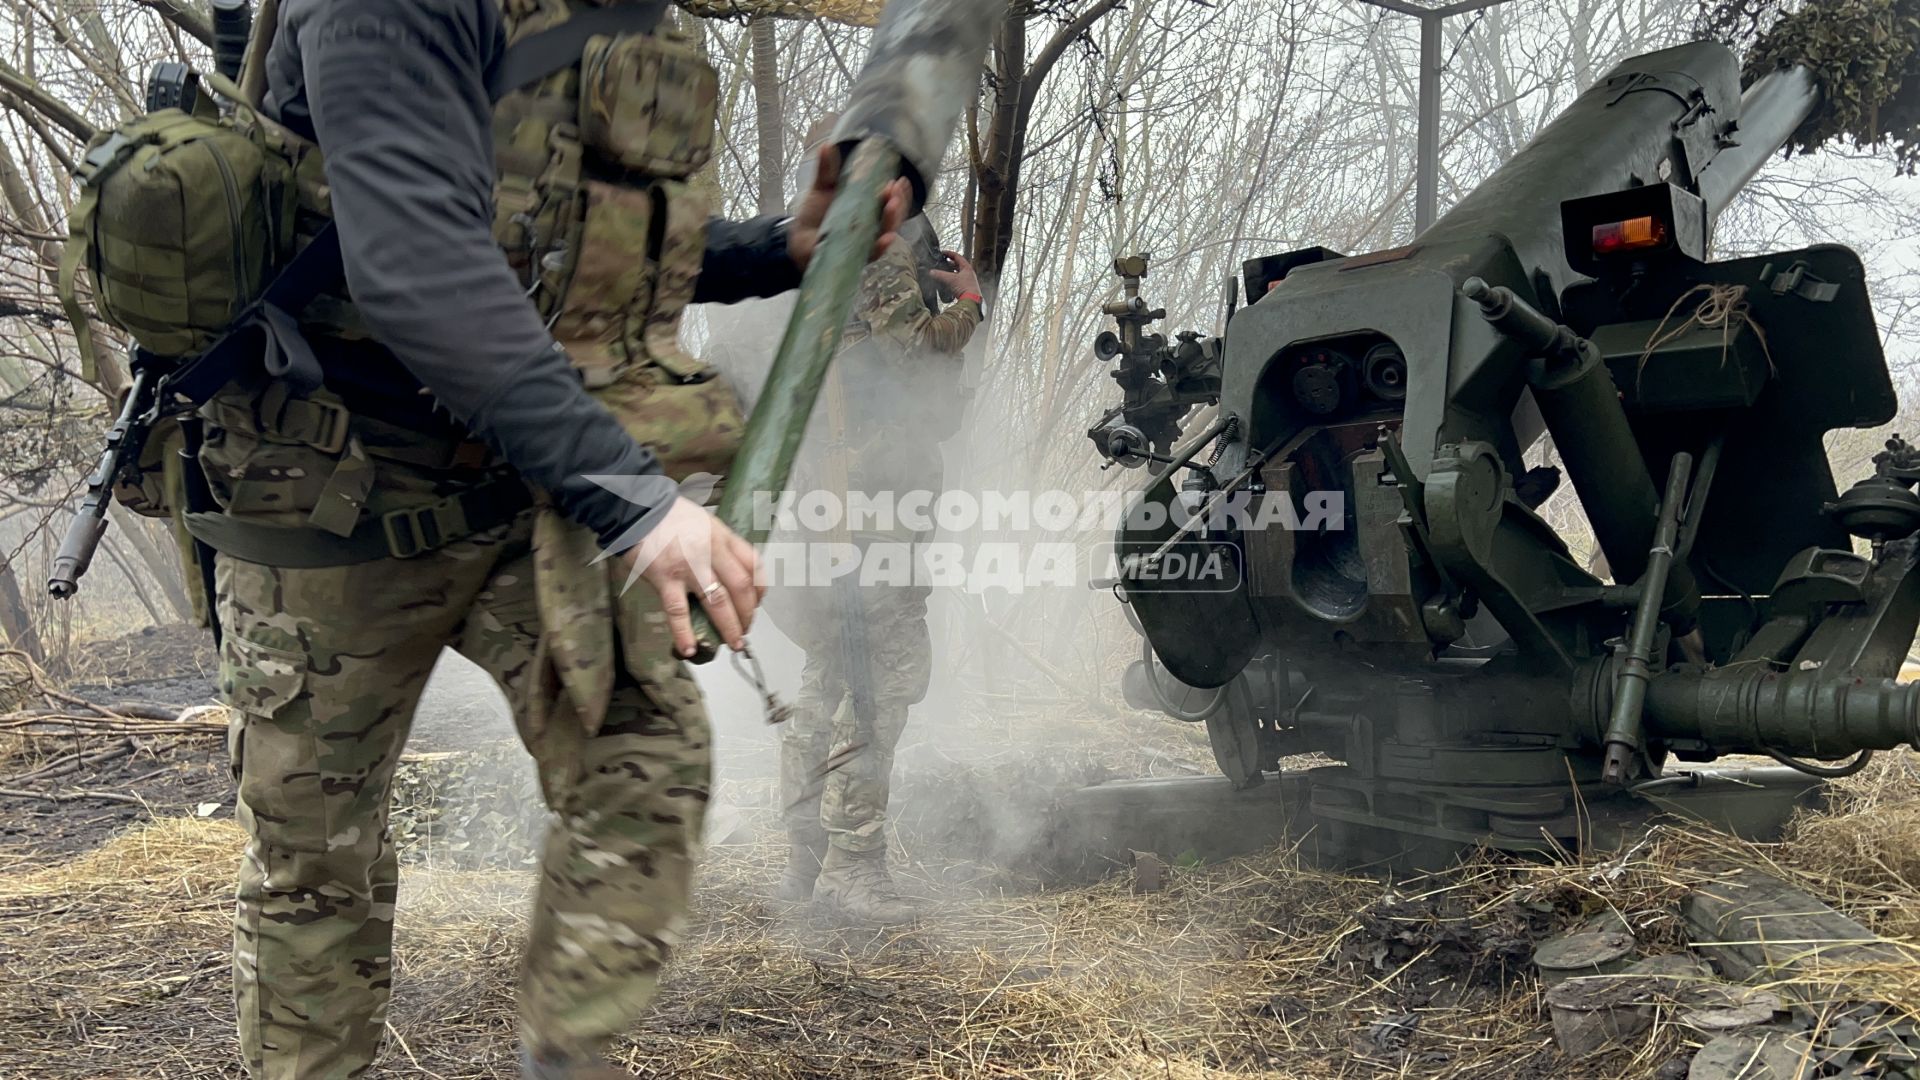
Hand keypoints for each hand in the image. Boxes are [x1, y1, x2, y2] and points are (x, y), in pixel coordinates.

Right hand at [620, 496, 764, 656]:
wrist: (637, 508)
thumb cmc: (672, 517)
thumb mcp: (707, 523)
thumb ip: (722, 546)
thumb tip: (733, 575)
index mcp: (723, 538)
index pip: (753, 567)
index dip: (760, 591)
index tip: (756, 605)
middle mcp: (711, 552)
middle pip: (740, 589)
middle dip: (747, 615)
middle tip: (745, 631)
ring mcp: (688, 567)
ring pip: (717, 602)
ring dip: (729, 627)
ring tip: (733, 644)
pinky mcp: (664, 579)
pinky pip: (678, 611)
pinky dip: (684, 633)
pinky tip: (689, 649)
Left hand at [787, 143, 910, 271]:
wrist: (798, 239)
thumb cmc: (815, 215)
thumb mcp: (822, 189)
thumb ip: (827, 170)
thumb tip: (827, 145)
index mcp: (868, 209)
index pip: (890, 201)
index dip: (899, 192)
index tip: (902, 180)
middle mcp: (870, 226)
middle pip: (892, 217)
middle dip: (898, 204)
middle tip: (895, 189)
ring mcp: (864, 242)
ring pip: (885, 233)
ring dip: (892, 220)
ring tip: (892, 206)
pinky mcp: (855, 256)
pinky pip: (871, 254)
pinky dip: (879, 247)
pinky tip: (885, 239)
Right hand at [928, 250, 980, 298]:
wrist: (972, 302)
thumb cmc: (965, 288)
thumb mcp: (950, 279)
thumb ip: (940, 275)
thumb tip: (931, 272)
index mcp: (967, 268)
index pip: (958, 257)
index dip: (949, 254)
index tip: (943, 253)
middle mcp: (968, 273)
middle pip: (958, 265)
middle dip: (949, 264)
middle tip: (942, 263)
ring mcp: (968, 281)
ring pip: (957, 273)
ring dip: (950, 272)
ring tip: (942, 272)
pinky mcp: (966, 288)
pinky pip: (957, 281)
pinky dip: (951, 280)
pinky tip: (946, 282)